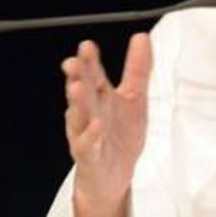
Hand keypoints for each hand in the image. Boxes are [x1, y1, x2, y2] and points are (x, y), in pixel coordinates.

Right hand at [62, 34, 151, 209]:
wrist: (112, 179)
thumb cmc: (119, 136)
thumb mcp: (134, 99)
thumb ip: (137, 69)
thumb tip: (141, 37)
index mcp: (100, 98)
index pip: (94, 75)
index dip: (90, 61)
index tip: (87, 45)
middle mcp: (89, 113)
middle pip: (83, 92)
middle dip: (78, 77)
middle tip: (74, 62)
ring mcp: (86, 136)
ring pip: (79, 117)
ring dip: (78, 102)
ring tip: (77, 87)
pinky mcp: (89, 158)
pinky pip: (88, 146)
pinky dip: (90, 135)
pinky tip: (95, 125)